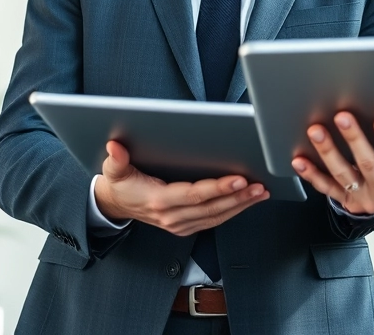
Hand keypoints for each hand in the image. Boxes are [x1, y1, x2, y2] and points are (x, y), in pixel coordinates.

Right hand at [93, 140, 269, 235]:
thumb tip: (115, 147)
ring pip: (216, 217)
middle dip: (238, 198)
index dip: (217, 188)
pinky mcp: (185, 226)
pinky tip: (247, 200)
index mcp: (157, 201)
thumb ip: (115, 158)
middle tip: (258, 185)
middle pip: (211, 209)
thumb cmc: (119, 183)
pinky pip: (213, 220)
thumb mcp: (113, 170)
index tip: (238, 179)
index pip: (193, 195)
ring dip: (241, 205)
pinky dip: (233, 211)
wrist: (116, 205)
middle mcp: (170, 216)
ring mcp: (178, 224)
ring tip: (260, 192)